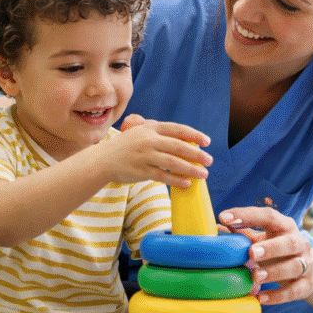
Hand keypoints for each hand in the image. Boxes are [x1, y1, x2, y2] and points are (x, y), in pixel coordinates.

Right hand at [96, 115, 211, 186]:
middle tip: (209, 160)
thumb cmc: (126, 147)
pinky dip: (176, 180)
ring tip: (204, 174)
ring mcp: (144, 156)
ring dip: (190, 169)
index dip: (194, 135)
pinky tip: (187, 184)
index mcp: (150, 128)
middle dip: (196, 154)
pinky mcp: (140, 171)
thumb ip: (159, 134)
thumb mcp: (140, 133)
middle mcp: (148, 140)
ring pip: (173, 162)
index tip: (207, 142)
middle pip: (178, 146)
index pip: (177, 129)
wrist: (102, 160)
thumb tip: (185, 141)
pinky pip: (163, 176)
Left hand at [218, 202, 312, 304]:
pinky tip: (260, 297)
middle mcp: (299, 242)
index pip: (268, 216)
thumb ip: (242, 233)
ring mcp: (306, 264)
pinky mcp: (307, 284)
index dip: (246, 216)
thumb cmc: (278, 250)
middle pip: (289, 243)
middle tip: (251, 253)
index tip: (224, 217)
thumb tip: (214, 227)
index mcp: (284, 226)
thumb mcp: (262, 239)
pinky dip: (278, 296)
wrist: (312, 271)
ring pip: (295, 267)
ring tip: (255, 277)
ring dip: (274, 272)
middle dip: (271, 248)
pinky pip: (295, 291)